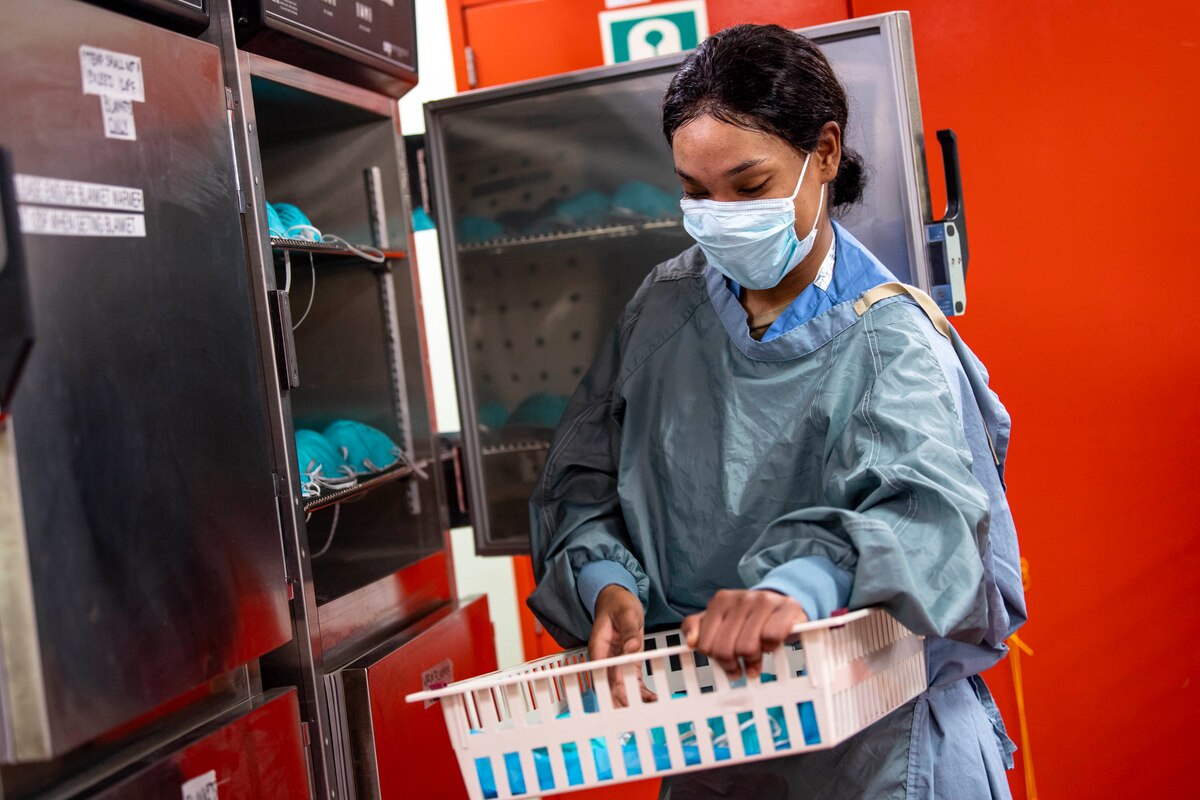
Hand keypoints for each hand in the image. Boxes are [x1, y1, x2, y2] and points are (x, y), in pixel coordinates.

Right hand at [589, 584, 655, 706]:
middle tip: (635, 718)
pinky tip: (652, 700)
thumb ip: (629, 630)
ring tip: (647, 713)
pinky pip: (633, 681)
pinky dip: (641, 692)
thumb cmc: (618, 603)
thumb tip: (632, 648)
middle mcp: (606, 659)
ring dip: (633, 701)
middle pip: (611, 686)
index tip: (623, 702)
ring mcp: (617, 662)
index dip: (613, 689)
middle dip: (622, 702)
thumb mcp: (626, 613)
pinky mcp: (628, 662)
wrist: (617, 598)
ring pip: (622, 688)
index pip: (605, 673)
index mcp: (599, 648)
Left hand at [681, 589, 808, 678]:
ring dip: (752, 660)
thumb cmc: (749, 618)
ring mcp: (764, 600)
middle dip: (733, 664)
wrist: (782, 604)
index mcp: (721, 600)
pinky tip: (770, 645)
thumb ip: (697, 628)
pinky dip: (771, 647)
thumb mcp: (719, 621)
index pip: (706, 644)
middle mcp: (741, 597)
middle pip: (726, 649)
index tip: (725, 661)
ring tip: (755, 659)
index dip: (715, 659)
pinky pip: (771, 637)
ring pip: (748, 647)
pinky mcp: (787, 607)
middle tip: (740, 667)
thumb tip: (691, 642)